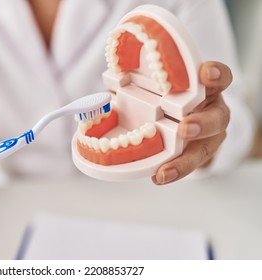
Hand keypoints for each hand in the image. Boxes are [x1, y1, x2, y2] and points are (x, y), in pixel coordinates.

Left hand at [153, 61, 231, 184]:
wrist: (186, 115)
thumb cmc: (173, 95)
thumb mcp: (164, 85)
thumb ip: (146, 82)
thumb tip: (112, 84)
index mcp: (204, 88)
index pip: (218, 77)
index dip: (215, 74)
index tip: (205, 74)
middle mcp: (212, 111)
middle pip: (218, 117)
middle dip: (203, 124)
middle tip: (184, 129)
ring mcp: (208, 135)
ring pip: (206, 149)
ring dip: (186, 161)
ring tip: (165, 171)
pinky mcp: (199, 154)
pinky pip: (191, 166)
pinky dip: (175, 171)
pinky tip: (158, 177)